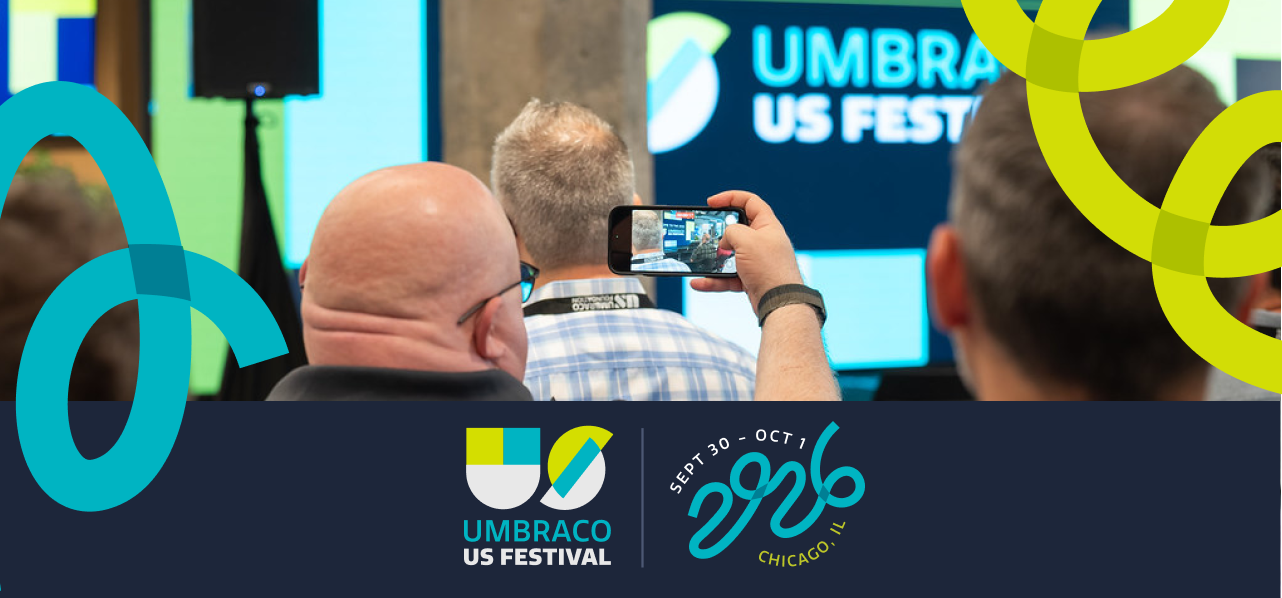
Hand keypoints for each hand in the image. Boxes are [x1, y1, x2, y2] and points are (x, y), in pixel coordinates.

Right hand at [691, 191, 802, 313]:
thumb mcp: (746, 239)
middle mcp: (764, 242)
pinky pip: (728, 277)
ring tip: (701, 259)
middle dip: (721, 231)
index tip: (711, 202)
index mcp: (768, 226)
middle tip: (707, 233)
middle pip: (738, 229)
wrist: (780, 302)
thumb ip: (732, 231)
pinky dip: (714, 280)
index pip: (750, 202)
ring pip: (731, 255)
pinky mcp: (751, 279)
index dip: (730, 197)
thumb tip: (726, 241)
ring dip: (715, 258)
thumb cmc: (769, 268)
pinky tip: (699, 283)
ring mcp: (757, 261)